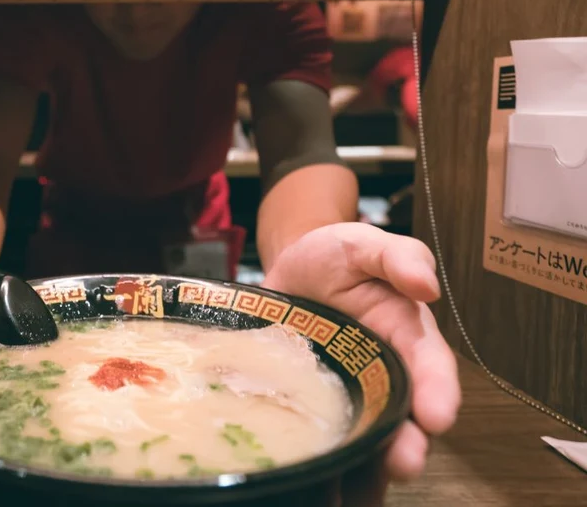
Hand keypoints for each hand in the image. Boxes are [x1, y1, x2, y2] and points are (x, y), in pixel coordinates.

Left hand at [260, 223, 460, 501]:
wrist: (288, 267)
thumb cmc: (335, 255)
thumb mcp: (365, 244)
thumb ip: (398, 257)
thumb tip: (427, 286)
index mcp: (407, 334)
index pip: (430, 367)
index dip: (437, 392)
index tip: (438, 416)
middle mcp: (386, 371)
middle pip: (405, 414)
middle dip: (408, 442)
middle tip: (404, 462)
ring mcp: (352, 390)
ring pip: (370, 434)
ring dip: (371, 461)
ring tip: (365, 484)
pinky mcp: (318, 401)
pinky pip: (327, 433)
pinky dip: (328, 459)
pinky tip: (318, 474)